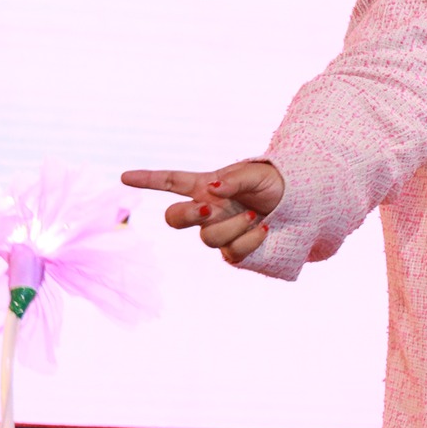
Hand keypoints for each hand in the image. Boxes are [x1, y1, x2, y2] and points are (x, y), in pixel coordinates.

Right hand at [121, 161, 285, 264]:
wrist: (302, 207)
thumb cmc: (276, 184)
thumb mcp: (258, 174)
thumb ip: (235, 179)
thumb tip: (212, 190)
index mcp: (207, 186)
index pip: (172, 182)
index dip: (149, 179)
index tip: (124, 177)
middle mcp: (208, 210)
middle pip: (174, 219)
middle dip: (187, 215)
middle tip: (209, 208)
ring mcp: (219, 232)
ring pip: (208, 238)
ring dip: (232, 226)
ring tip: (253, 215)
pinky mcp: (234, 252)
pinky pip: (231, 253)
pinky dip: (249, 240)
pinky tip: (263, 229)